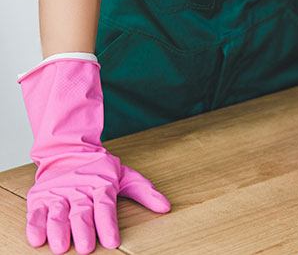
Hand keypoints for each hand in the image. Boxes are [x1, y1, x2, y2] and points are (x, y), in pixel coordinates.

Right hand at [19, 56, 169, 253]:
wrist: (68, 149)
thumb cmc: (99, 169)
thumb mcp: (125, 176)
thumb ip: (145, 192)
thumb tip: (166, 207)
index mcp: (101, 184)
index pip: (105, 206)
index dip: (108, 224)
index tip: (112, 241)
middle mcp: (78, 189)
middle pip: (82, 212)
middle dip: (83, 231)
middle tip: (86, 249)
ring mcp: (58, 193)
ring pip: (58, 213)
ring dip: (58, 231)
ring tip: (61, 247)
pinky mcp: (40, 197)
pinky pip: (37, 213)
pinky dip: (36, 226)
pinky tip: (37, 240)